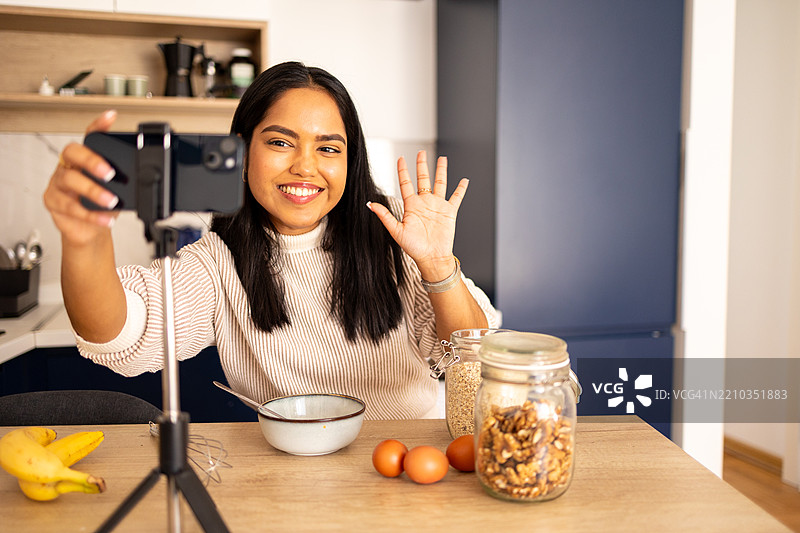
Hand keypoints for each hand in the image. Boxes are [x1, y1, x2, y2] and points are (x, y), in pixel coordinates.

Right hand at [43, 110, 119, 246]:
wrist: (89, 230)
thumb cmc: (103, 205)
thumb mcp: (118, 189)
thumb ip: (125, 179)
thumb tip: (149, 175)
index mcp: (85, 158)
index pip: (90, 136)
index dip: (98, 125)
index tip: (111, 116)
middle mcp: (69, 165)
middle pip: (72, 152)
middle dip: (91, 160)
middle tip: (110, 173)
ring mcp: (58, 182)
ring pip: (69, 180)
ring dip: (93, 191)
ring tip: (111, 201)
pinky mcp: (53, 201)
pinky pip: (70, 206)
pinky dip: (90, 214)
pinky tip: (104, 218)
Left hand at [368, 150, 468, 281]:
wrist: (431, 257)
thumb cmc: (414, 247)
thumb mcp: (396, 230)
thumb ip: (384, 216)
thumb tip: (370, 204)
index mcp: (411, 205)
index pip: (406, 183)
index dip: (403, 170)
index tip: (401, 159)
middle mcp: (424, 203)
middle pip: (423, 179)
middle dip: (421, 165)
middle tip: (420, 152)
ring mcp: (438, 206)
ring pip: (440, 183)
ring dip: (441, 171)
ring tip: (442, 159)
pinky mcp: (449, 212)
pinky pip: (456, 197)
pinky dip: (461, 189)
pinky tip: (464, 180)